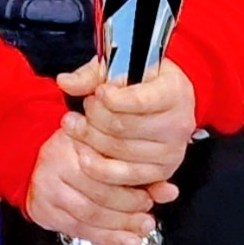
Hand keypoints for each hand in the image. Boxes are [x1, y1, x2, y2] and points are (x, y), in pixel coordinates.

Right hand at [23, 117, 168, 244]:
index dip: (136, 185)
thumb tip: (168, 191)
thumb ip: (138, 170)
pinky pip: (78, 230)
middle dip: (129, 211)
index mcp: (77, 141)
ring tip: (139, 231)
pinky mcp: (44, 210)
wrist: (37, 162)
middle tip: (147, 218)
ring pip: (90, 215)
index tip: (156, 195)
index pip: (110, 168)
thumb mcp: (109, 151)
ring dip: (119, 228)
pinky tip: (124, 242)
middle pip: (100, 195)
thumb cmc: (79, 153)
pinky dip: (105, 239)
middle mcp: (58, 162)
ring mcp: (48, 188)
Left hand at [67, 52, 195, 185]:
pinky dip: (98, 167)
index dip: (110, 99)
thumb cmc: (142, 82)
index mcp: (174, 91)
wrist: (165, 102)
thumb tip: (65, 82)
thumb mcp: (119, 68)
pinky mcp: (161, 172)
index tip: (99, 93)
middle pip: (122, 126)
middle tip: (86, 107)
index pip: (138, 101)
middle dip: (95, 117)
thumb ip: (91, 75)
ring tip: (78, 126)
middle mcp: (178, 123)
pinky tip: (83, 154)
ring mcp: (171, 151)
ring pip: (118, 151)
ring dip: (90, 139)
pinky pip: (124, 176)